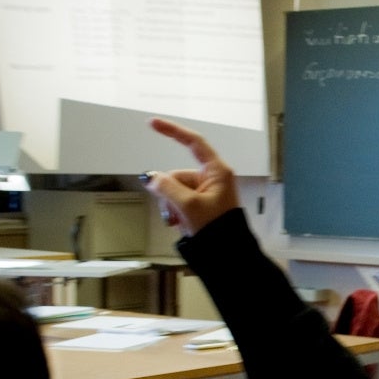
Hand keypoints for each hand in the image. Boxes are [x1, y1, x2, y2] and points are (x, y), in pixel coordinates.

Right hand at [144, 117, 241, 235]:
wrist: (227, 254)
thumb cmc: (217, 228)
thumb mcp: (188, 205)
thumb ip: (166, 187)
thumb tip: (151, 177)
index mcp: (216, 171)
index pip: (193, 142)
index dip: (173, 131)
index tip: (153, 123)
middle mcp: (212, 178)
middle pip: (178, 174)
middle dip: (169, 192)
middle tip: (174, 211)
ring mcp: (206, 192)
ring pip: (175, 190)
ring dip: (171, 205)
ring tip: (178, 221)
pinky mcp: (201, 204)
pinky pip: (179, 201)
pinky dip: (175, 211)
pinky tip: (178, 223)